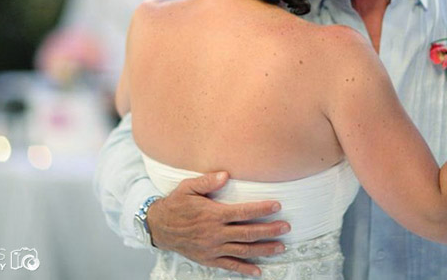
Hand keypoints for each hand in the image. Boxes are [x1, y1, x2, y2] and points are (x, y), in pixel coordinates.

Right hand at [148, 171, 289, 277]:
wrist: (159, 227)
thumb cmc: (176, 204)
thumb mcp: (188, 188)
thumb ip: (207, 181)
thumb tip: (225, 175)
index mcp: (213, 214)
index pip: (242, 212)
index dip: (261, 209)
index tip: (277, 206)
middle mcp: (215, 233)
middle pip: (248, 233)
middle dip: (270, 230)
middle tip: (287, 228)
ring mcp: (213, 248)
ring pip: (243, 251)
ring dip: (263, 249)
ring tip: (280, 247)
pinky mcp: (209, 259)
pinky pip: (229, 266)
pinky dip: (244, 269)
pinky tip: (258, 271)